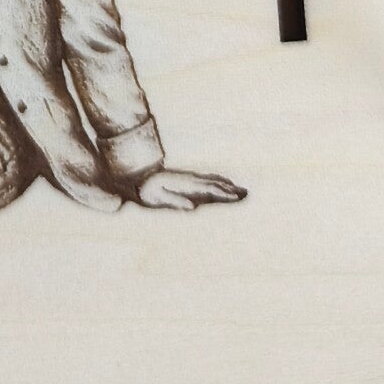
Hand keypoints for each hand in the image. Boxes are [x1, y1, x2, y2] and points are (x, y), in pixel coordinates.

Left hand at [132, 167, 246, 209]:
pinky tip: (222, 184)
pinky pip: (206, 180)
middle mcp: (189, 178)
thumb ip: (175, 201)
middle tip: (247, 194)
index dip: (223, 193)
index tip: (236, 197)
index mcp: (185, 184)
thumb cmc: (147, 191)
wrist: (137, 176)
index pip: (209, 188)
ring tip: (240, 190)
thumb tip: (192, 207)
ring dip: (226, 184)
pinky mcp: (186, 179)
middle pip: (214, 183)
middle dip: (230, 188)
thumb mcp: (158, 198)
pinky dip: (218, 181)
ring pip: (212, 180)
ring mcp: (188, 178)